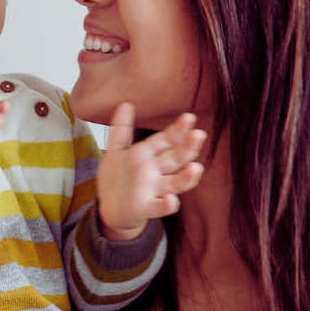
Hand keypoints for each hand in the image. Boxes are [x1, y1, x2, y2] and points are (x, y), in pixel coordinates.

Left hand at [97, 103, 206, 238]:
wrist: (110, 208)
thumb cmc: (118, 178)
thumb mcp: (117, 151)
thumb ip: (121, 129)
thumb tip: (125, 102)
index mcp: (150, 155)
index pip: (167, 140)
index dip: (177, 130)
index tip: (189, 117)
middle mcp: (156, 172)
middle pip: (175, 159)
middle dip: (188, 148)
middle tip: (199, 135)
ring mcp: (153, 190)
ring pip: (175, 183)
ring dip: (186, 177)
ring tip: (196, 168)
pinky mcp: (146, 208)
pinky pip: (158, 207)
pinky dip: (166, 205)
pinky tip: (172, 200)